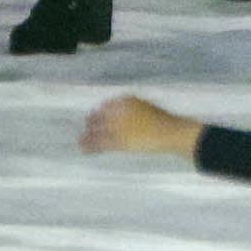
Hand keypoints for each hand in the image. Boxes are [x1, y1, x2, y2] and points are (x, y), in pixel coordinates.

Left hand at [79, 95, 206, 161]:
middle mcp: (120, 112)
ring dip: (88, 135)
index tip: (95, 114)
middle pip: (101, 116)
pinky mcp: (119, 141)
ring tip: (80, 140)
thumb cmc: (164, 121)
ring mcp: (119, 127)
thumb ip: (136, 110)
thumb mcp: (148, 109)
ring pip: (98, 131)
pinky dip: (91, 146)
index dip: (101, 110)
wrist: (170, 132)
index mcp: (128, 101)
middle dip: (92, 121)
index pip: (108, 105)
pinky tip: (84, 149)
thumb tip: (129, 116)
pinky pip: (101, 144)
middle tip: (86, 125)